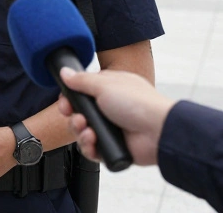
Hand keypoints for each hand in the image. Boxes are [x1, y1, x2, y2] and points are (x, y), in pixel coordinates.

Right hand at [57, 68, 174, 165]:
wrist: (158, 130)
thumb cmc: (138, 103)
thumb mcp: (105, 84)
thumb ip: (81, 80)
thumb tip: (65, 72)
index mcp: (109, 90)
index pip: (82, 94)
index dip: (70, 99)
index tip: (66, 102)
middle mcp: (110, 110)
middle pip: (79, 115)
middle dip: (74, 118)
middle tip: (77, 117)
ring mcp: (112, 130)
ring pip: (83, 133)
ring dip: (80, 132)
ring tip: (87, 130)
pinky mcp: (113, 148)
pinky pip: (92, 150)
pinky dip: (89, 147)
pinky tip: (93, 141)